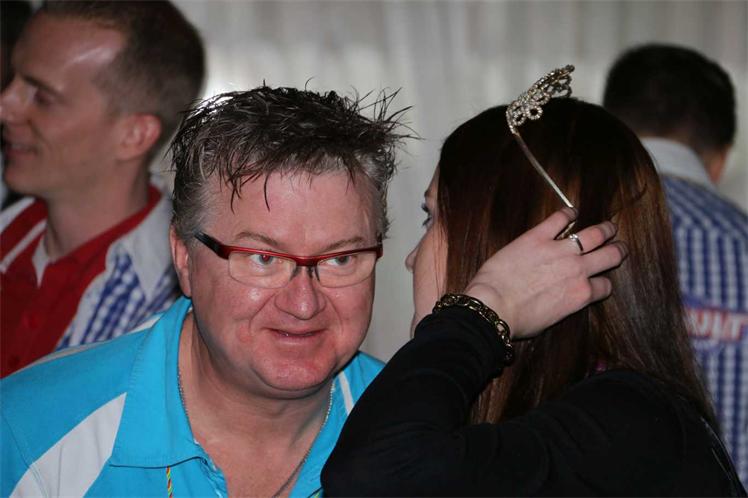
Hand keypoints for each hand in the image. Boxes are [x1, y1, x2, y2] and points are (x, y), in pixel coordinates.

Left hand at [464, 208, 626, 338]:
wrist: (494, 306)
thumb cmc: (517, 320)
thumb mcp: (549, 321)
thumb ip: (564, 306)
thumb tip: (561, 300)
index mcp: (581, 295)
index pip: (605, 286)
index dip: (604, 282)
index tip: (600, 279)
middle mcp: (578, 270)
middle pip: (611, 256)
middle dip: (617, 250)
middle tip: (619, 246)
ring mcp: (560, 250)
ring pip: (594, 234)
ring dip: (605, 229)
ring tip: (609, 227)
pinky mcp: (539, 236)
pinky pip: (559, 218)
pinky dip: (568, 213)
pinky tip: (571, 212)